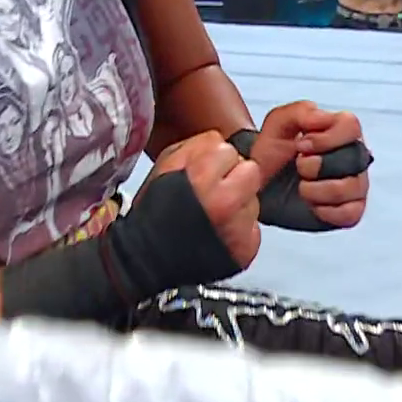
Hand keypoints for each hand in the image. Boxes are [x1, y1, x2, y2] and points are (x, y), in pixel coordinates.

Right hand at [144, 131, 262, 270]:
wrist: (147, 259)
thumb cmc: (153, 214)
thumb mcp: (163, 167)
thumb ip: (194, 146)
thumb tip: (219, 141)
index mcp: (203, 177)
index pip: (228, 150)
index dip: (213, 161)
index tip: (202, 174)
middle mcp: (226, 202)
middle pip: (250, 170)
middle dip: (234, 177)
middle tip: (213, 193)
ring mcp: (239, 228)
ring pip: (254, 199)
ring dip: (239, 204)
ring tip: (213, 216)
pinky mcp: (246, 249)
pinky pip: (254, 226)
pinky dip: (240, 228)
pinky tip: (219, 233)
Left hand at [258, 101, 370, 228]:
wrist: (260, 186)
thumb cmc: (272, 152)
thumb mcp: (278, 124)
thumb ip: (301, 111)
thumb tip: (324, 117)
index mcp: (341, 130)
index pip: (352, 126)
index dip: (325, 138)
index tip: (300, 146)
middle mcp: (355, 156)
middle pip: (353, 158)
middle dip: (316, 165)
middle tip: (298, 166)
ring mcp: (356, 184)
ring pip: (352, 188)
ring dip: (317, 189)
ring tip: (302, 187)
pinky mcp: (350, 210)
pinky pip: (350, 213)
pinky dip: (325, 210)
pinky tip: (311, 204)